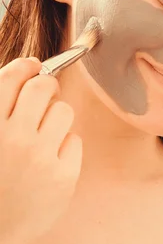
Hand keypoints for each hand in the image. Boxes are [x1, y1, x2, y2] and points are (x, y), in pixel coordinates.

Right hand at [0, 58, 81, 243]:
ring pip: (64, 111)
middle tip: (45, 96)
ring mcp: (40, 158)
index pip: (12, 77)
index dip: (27, 67)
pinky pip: (74, 140)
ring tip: (45, 136)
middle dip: (47, 87)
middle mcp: (13, 138)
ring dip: (57, 117)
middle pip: (43, 87)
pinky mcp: (63, 177)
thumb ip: (2, 109)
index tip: (34, 68)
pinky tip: (52, 160)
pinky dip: (65, 146)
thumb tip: (31, 68)